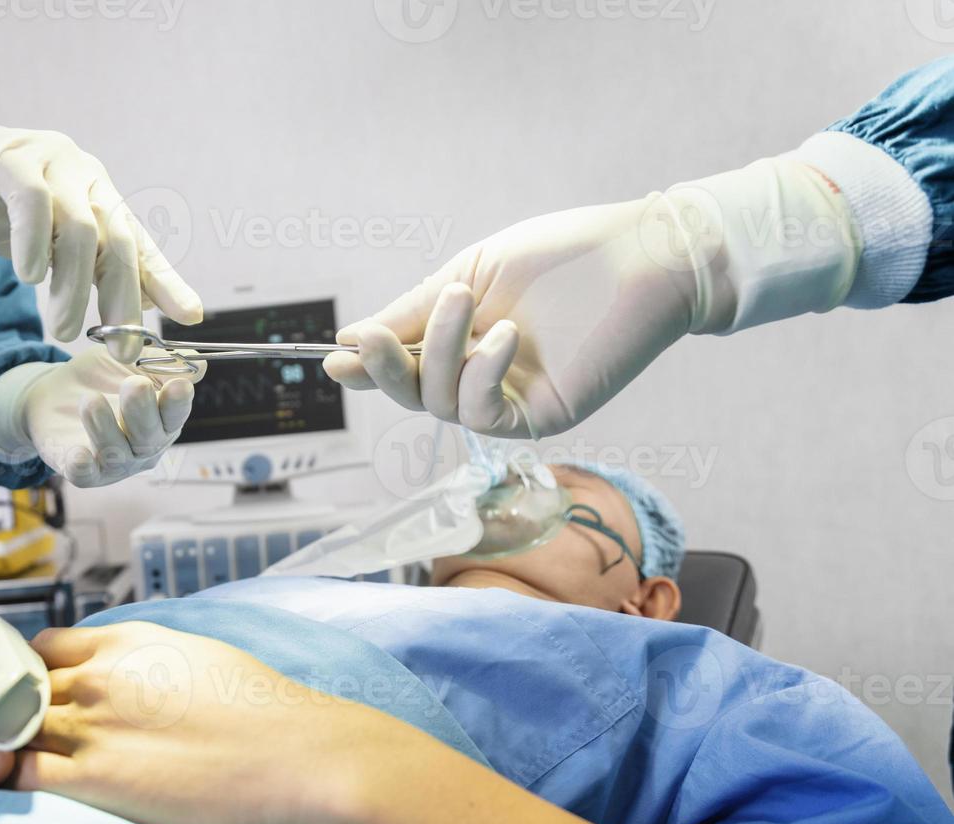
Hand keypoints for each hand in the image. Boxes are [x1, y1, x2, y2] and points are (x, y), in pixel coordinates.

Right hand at [0, 115, 202, 339]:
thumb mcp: (44, 248)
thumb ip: (87, 270)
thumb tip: (138, 308)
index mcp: (96, 197)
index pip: (140, 243)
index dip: (165, 280)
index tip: (189, 316)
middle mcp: (82, 175)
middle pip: (117, 239)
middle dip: (121, 299)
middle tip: (120, 349)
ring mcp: (46, 161)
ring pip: (78, 227)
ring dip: (74, 287)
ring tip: (64, 329)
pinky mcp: (3, 156)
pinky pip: (32, 199)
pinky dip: (35, 242)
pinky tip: (29, 278)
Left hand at [0, 349, 203, 488]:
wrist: (55, 394)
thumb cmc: (101, 378)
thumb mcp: (128, 361)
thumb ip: (160, 363)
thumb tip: (198, 364)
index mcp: (162, 419)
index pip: (175, 415)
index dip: (178, 403)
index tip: (178, 386)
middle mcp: (144, 446)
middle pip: (149, 437)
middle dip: (142, 411)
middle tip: (135, 385)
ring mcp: (115, 462)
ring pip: (116, 452)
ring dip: (105, 426)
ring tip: (90, 400)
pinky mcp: (84, 471)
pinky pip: (86, 474)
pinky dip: (83, 466)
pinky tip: (78, 454)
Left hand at [12, 622, 392, 823]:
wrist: (303, 761)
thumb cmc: (271, 716)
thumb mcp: (205, 659)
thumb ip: (157, 662)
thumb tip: (147, 677)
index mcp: (129, 640)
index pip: (43, 646)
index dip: (26, 674)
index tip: (27, 699)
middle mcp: (102, 673)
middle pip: (15, 684)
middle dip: (3, 711)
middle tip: (2, 740)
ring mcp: (93, 722)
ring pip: (6, 725)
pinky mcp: (95, 777)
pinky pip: (18, 774)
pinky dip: (1, 782)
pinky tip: (4, 796)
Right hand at [323, 198, 696, 437]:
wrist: (640, 257)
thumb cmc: (562, 256)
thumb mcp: (470, 274)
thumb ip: (413, 310)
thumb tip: (350, 339)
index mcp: (462, 341)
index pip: (404, 365)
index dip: (368, 365)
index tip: (334, 358)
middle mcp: (481, 376)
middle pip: (412, 394)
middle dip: (387, 368)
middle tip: (376, 340)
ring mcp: (510, 399)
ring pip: (442, 402)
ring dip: (442, 353)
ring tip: (467, 302)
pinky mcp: (541, 415)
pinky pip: (485, 414)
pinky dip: (481, 375)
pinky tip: (503, 336)